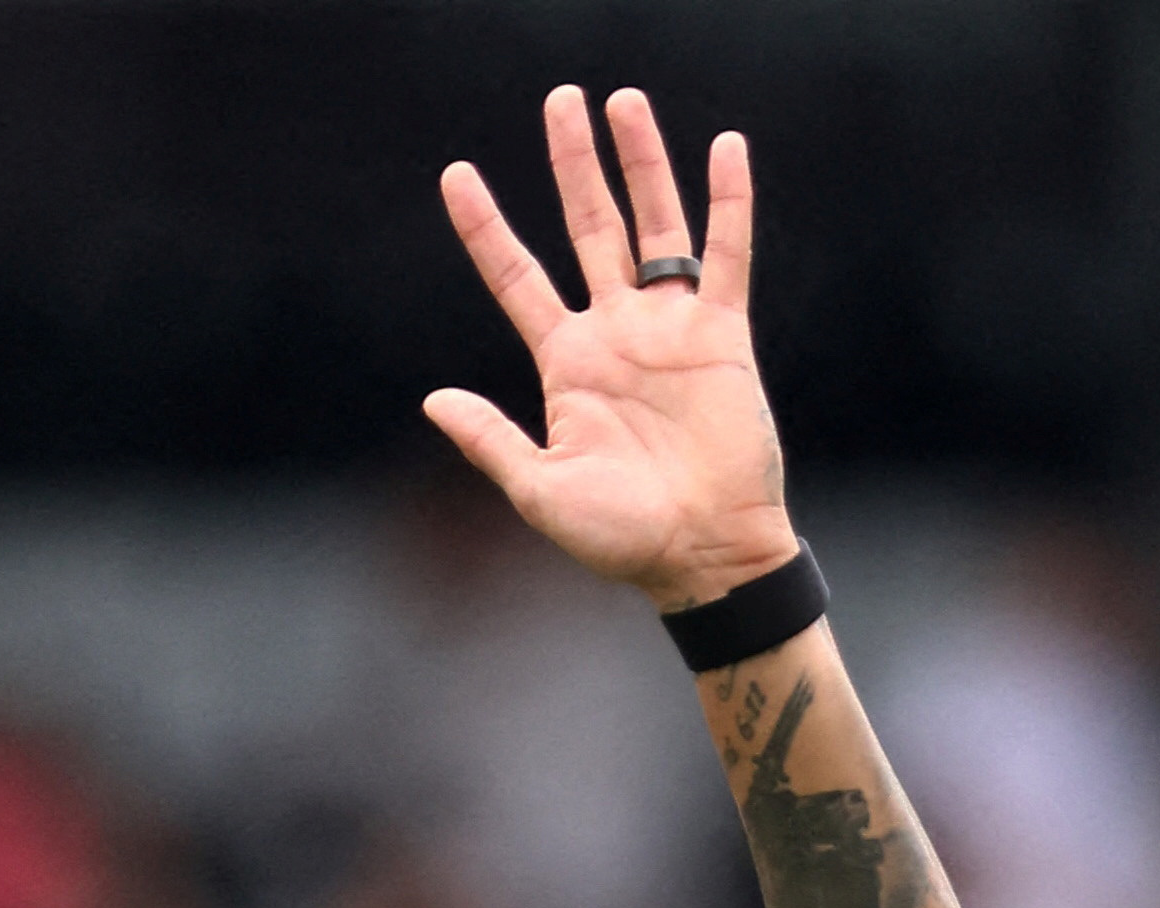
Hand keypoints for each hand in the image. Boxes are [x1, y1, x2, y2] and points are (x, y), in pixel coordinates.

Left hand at [425, 87, 796, 613]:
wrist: (702, 556)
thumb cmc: (620, 539)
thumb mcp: (539, 492)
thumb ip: (490, 440)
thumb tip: (431, 399)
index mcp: (565, 364)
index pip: (516, 276)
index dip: (485, 227)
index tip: (455, 175)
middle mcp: (614, 332)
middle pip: (587, 226)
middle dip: (572, 164)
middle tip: (560, 100)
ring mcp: (669, 328)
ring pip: (653, 224)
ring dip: (640, 163)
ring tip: (623, 101)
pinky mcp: (722, 335)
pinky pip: (726, 254)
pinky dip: (728, 202)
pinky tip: (724, 147)